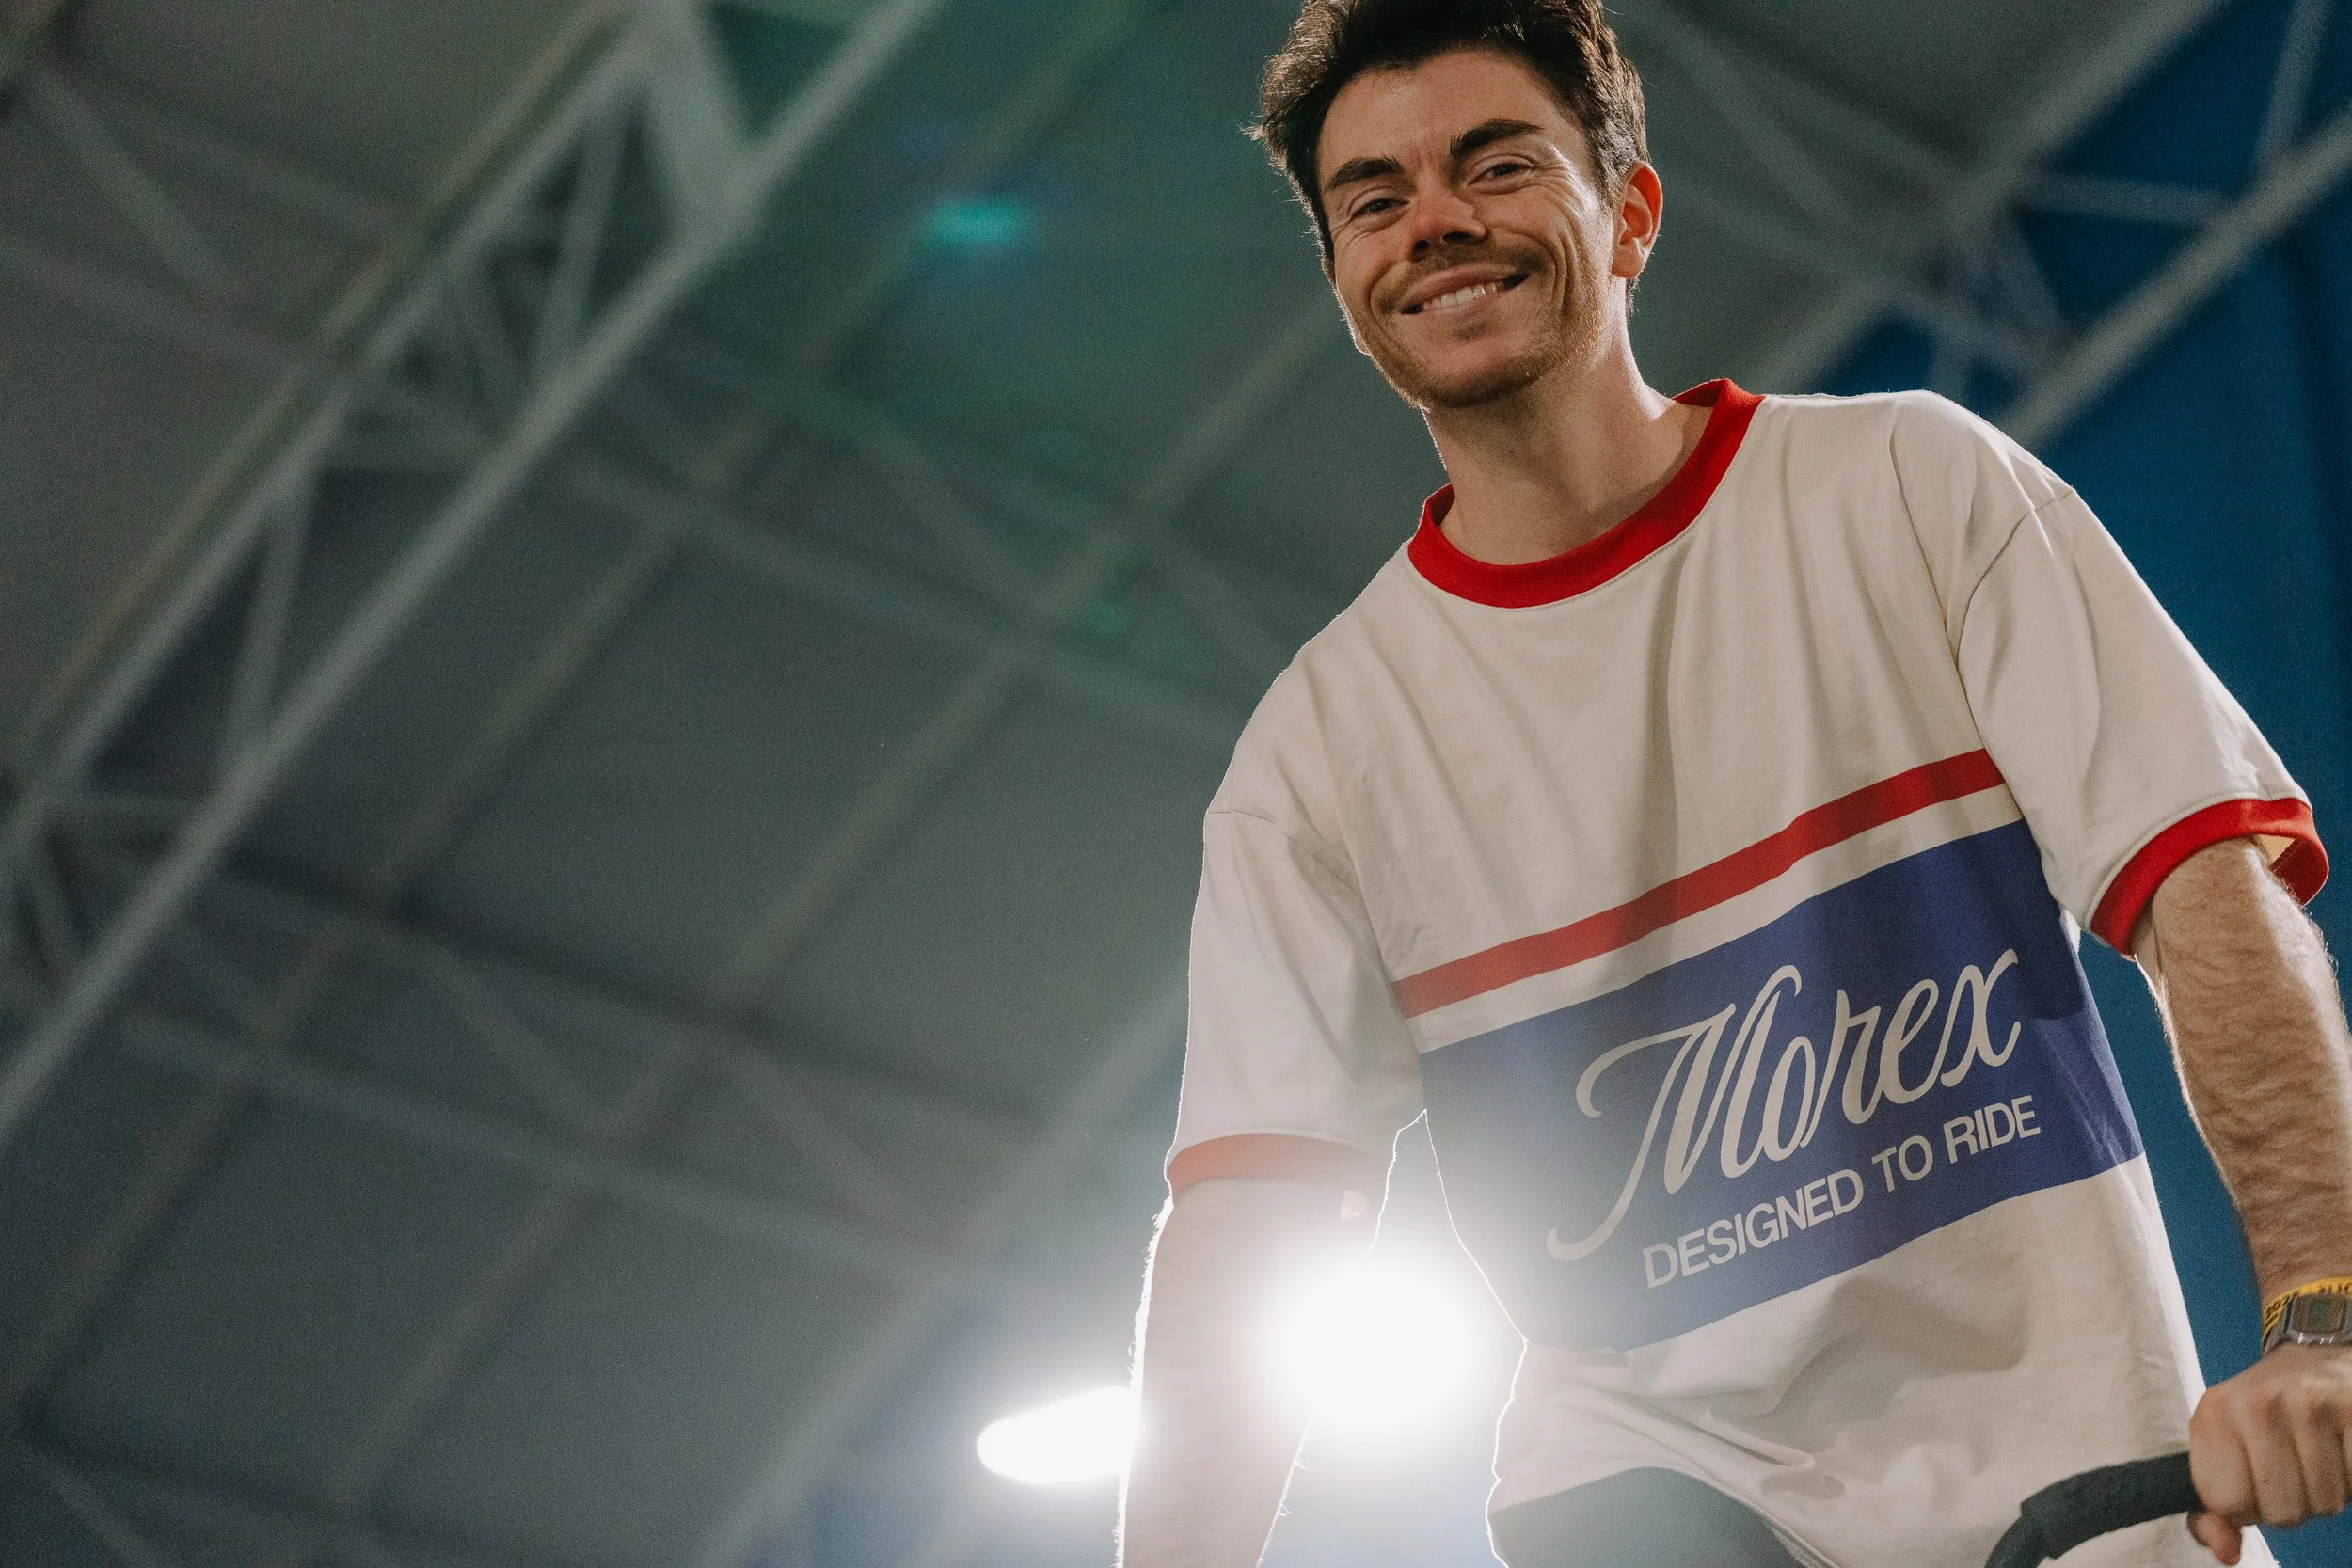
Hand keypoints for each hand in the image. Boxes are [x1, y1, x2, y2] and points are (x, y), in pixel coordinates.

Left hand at [2187, 1344, 2351, 1562]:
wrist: (2311, 1361)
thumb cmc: (2260, 1418)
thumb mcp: (2222, 1451)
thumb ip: (2213, 1509)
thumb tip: (2225, 1553)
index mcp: (2212, 1414)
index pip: (2229, 1505)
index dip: (2248, 1505)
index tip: (2253, 1478)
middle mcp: (2256, 1404)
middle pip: (2282, 1511)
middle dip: (2291, 1502)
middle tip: (2292, 1466)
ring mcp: (2309, 1404)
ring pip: (2326, 1504)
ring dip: (2326, 1492)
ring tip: (2317, 1455)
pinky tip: (2341, 1448)